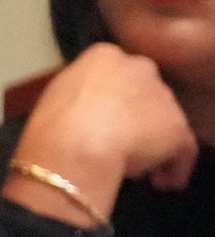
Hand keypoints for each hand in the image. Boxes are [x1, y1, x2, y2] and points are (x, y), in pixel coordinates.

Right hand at [10, 42, 197, 219]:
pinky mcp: (177, 125)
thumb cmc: (53, 121)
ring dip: (155, 140)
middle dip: (138, 115)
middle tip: (123, 139)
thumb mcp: (56, 96)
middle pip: (145, 91)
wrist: (76, 143)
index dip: (113, 97)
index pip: (117, 72)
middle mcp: (139, 67)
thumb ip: (79, 94)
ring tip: (139, 166)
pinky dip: (175, 166)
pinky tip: (161, 180)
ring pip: (164, 119)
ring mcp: (162, 95)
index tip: (105, 117)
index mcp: (104, 56)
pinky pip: (182, 149)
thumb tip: (87, 109)